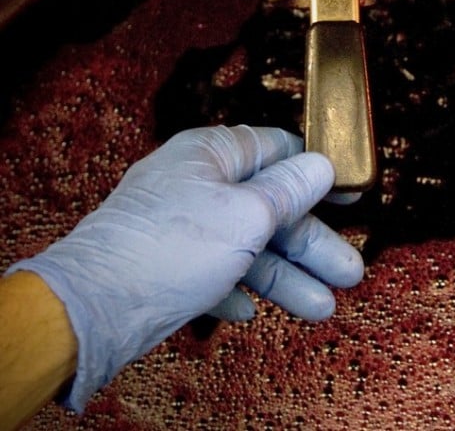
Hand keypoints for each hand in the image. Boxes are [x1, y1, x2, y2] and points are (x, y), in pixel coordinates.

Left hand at [5, 125, 363, 411]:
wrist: (95, 309)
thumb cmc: (172, 249)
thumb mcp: (248, 214)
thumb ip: (290, 190)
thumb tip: (321, 165)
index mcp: (213, 154)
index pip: (278, 149)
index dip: (319, 173)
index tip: (352, 196)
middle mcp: (196, 184)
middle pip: (270, 208)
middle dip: (311, 245)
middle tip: (347, 272)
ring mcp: (180, 226)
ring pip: (247, 246)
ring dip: (285, 277)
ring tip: (320, 308)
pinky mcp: (166, 265)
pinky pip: (214, 272)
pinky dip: (237, 288)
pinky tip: (251, 311)